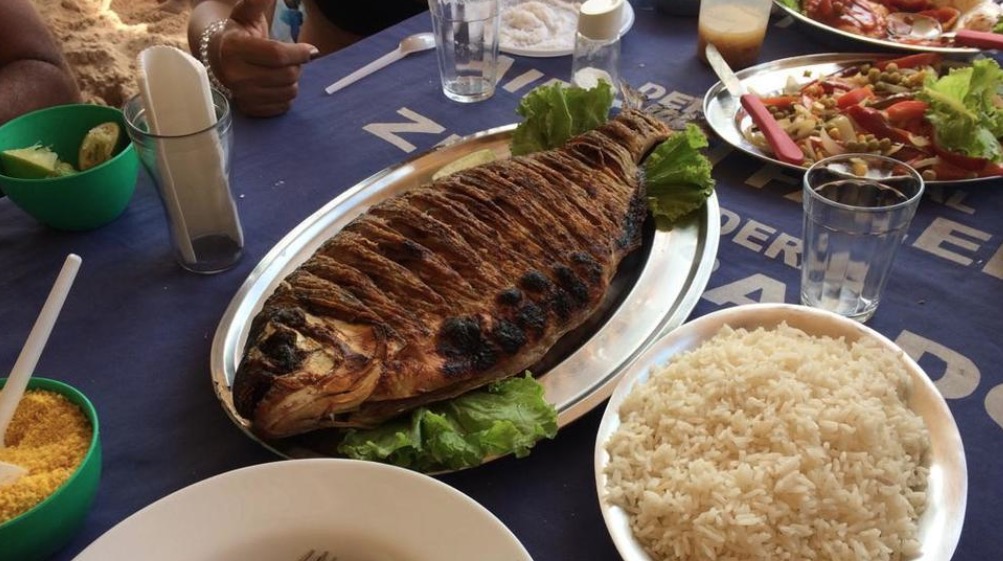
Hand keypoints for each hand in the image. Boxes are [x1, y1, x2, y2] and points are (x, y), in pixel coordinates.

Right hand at [212, 0, 316, 116]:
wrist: (220, 59)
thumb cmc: (239, 33)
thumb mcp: (245, 14)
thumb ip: (257, 2)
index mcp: (234, 49)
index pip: (277, 54)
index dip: (300, 52)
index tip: (312, 50)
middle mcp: (235, 75)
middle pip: (288, 75)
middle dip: (297, 65)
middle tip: (293, 58)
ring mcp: (242, 96)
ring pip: (289, 92)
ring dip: (293, 80)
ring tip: (283, 70)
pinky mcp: (250, 110)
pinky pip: (284, 106)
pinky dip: (285, 95)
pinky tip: (276, 84)